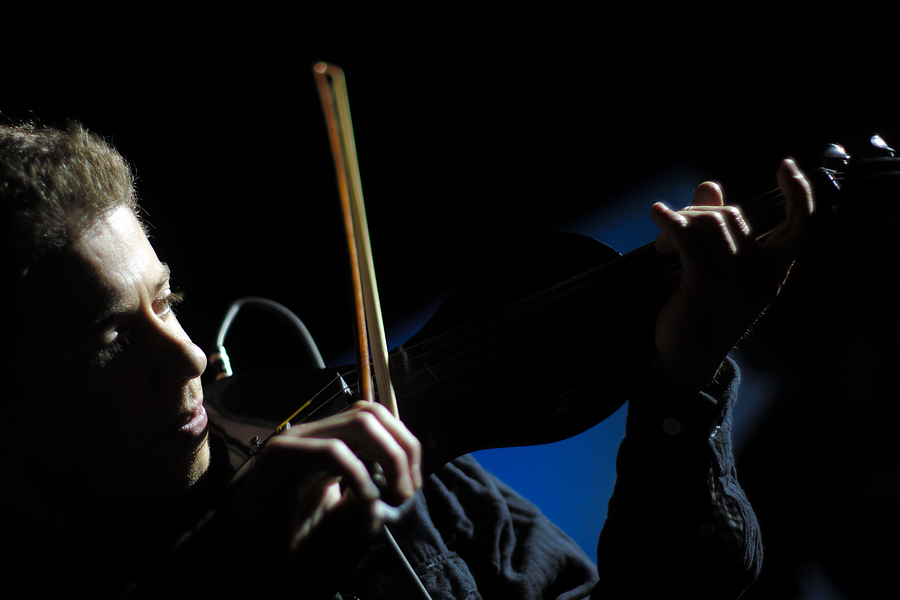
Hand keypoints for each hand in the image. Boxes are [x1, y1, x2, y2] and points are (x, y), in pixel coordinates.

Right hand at [226, 400, 421, 588]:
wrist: (252, 562)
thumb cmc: (296, 544)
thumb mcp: (349, 517)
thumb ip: (374, 493)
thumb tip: (400, 479)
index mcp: (330, 444)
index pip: (377, 420)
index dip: (404, 445)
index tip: (412, 485)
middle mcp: (315, 435)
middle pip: (373, 413)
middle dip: (402, 448)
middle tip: (406, 491)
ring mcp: (298, 440)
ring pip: (359, 422)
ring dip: (390, 456)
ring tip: (394, 494)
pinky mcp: (282, 455)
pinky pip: (333, 451)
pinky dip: (359, 475)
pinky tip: (366, 499)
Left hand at [650, 159, 813, 388]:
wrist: (685, 359)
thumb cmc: (701, 311)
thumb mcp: (716, 267)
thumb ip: (715, 226)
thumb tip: (710, 185)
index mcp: (774, 270)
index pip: (801, 225)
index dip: (800, 193)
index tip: (785, 166)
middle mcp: (763, 275)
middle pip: (732, 216)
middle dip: (696, 213)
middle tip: (669, 234)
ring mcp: (737, 282)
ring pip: (710, 224)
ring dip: (679, 223)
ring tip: (661, 245)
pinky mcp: (707, 286)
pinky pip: (688, 239)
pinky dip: (669, 222)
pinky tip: (656, 213)